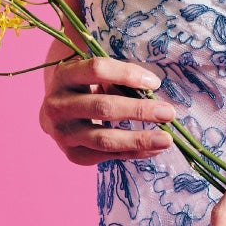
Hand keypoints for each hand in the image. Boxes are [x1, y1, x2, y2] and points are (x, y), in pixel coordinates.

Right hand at [38, 51, 176, 166]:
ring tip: (166, 139)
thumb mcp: (95, 76)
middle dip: (140, 110)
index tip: (155, 83)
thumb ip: (118, 79)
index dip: (127, 74)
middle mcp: (57, 105)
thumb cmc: (86, 88)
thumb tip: (153, 89)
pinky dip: (133, 153)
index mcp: (64, 75)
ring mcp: (62, 133)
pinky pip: (106, 155)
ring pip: (104, 138)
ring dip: (139, 139)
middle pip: (103, 107)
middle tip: (168, 113)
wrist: (57, 115)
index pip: (97, 69)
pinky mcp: (72, 154)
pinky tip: (153, 150)